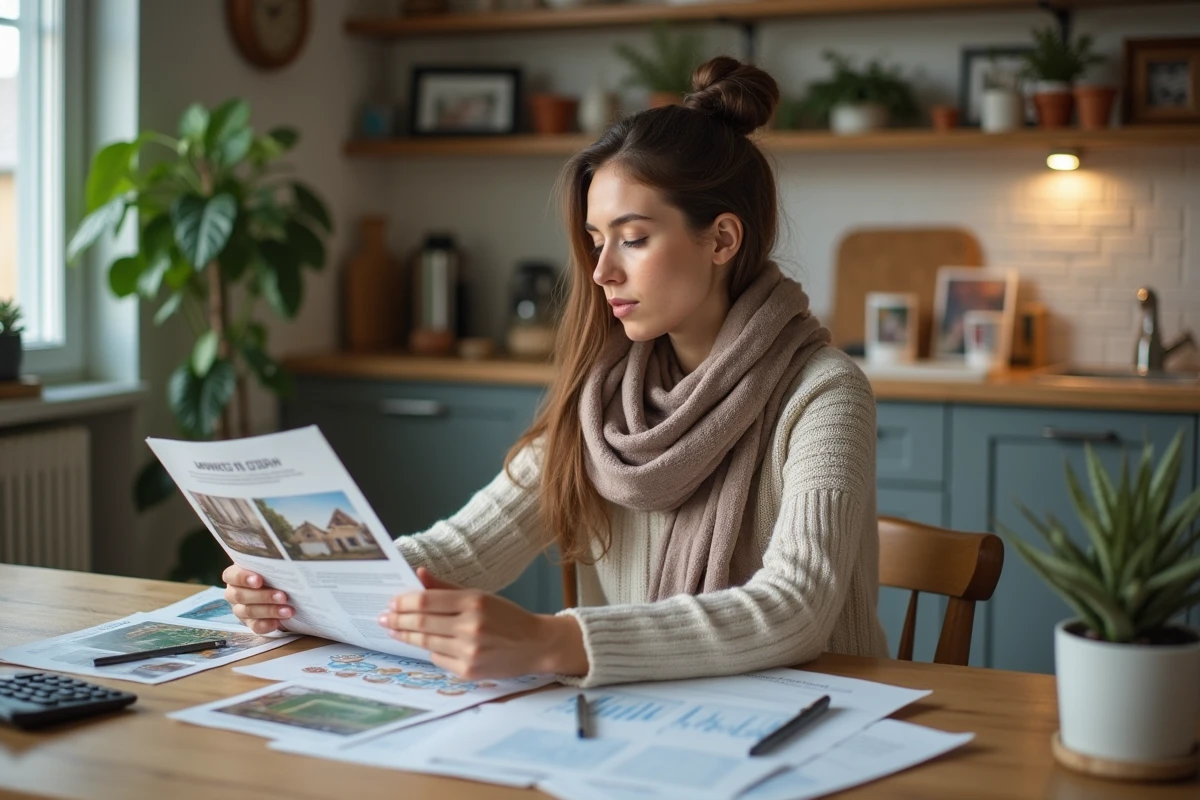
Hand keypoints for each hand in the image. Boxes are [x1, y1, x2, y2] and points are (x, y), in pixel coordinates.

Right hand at [222, 564, 293, 634]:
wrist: (279, 590)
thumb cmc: (272, 573)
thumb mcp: (269, 567)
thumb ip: (270, 565)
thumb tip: (284, 565)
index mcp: (234, 576)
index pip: (231, 576)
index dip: (243, 578)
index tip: (259, 580)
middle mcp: (233, 593)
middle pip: (241, 596)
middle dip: (264, 596)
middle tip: (283, 596)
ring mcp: (240, 609)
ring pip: (249, 612)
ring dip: (270, 611)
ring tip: (288, 611)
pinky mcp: (249, 623)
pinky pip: (255, 626)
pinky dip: (266, 625)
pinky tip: (278, 622)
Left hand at [378, 567, 587, 679]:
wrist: (536, 645)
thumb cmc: (508, 617)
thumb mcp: (481, 596)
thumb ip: (447, 587)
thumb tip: (419, 574)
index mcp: (474, 602)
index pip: (426, 601)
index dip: (403, 602)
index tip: (391, 602)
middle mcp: (470, 626)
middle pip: (421, 622)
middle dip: (397, 620)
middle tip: (382, 618)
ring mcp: (469, 651)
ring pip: (425, 642)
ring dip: (405, 636)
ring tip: (393, 630)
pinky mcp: (469, 671)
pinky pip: (438, 658)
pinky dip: (429, 650)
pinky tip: (423, 644)